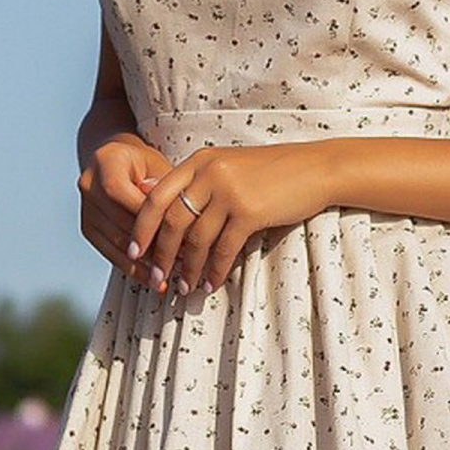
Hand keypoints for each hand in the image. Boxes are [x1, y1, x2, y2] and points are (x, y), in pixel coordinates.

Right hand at [77, 131, 174, 272]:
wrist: (119, 162)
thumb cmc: (144, 164)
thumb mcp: (158, 166)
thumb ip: (162, 188)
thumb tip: (172, 215)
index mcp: (105, 161)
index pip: (123, 194)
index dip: (148, 218)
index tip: (176, 236)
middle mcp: (89, 184)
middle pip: (120, 222)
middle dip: (152, 244)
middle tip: (181, 261)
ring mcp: (86, 208)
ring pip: (115, 241)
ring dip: (144, 261)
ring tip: (170, 273)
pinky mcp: (88, 228)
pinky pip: (109, 252)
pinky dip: (131, 268)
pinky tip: (150, 278)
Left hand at [124, 143, 331, 297]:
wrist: (315, 169)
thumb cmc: (271, 173)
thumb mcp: (228, 168)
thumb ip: (198, 184)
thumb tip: (166, 213)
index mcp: (199, 161)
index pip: (156, 196)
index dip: (141, 227)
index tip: (133, 252)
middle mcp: (209, 172)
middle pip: (171, 220)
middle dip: (160, 254)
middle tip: (155, 278)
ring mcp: (229, 191)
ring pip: (196, 239)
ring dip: (188, 268)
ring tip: (183, 287)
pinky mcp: (250, 210)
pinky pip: (224, 248)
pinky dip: (215, 270)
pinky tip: (211, 284)